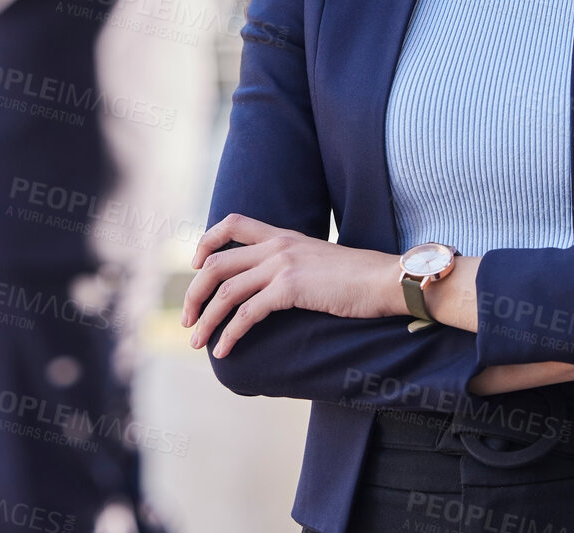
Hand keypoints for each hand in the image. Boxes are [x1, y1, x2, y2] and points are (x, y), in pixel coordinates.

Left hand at [181, 214, 402, 358]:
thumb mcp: (320, 261)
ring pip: (225, 291)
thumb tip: (276, 286)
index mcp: (283, 235)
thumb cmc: (360, 278)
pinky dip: (230, 334)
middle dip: (194, 292)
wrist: (387, 280)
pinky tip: (224, 351)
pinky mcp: (290, 288)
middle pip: (216, 263)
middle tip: (187, 318)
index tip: (196, 265)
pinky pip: (246, 313)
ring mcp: (282, 265)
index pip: (233, 222)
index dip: (207, 241)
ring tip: (195, 341)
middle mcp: (277, 245)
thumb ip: (295, 265)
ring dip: (206, 319)